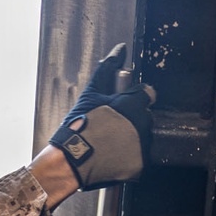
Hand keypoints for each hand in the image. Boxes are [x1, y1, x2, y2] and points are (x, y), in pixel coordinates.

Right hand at [49, 43, 154, 189]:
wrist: (69, 161)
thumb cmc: (78, 127)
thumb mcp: (91, 93)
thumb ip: (107, 69)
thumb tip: (119, 49)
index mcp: (134, 104)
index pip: (147, 95)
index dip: (132, 100)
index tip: (121, 108)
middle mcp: (143, 124)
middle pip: (145, 117)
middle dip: (131, 120)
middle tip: (110, 128)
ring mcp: (142, 146)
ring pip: (143, 138)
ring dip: (131, 139)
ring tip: (109, 144)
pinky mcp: (140, 165)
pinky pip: (139, 159)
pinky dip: (129, 158)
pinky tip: (112, 156)